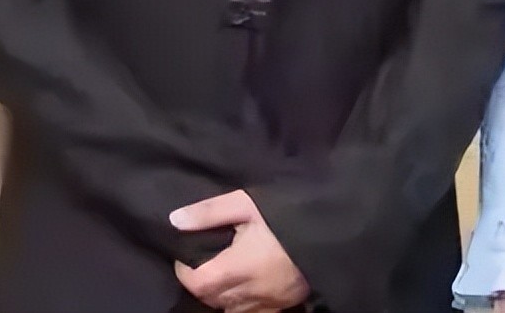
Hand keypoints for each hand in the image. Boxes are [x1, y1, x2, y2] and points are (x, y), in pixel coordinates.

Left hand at [171, 189, 310, 312]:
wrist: (330, 229)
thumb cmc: (285, 214)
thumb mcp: (246, 203)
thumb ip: (209, 212)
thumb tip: (175, 220)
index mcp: (233, 269)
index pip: (194, 281)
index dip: (185, 268)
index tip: (189, 252)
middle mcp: (246, 294)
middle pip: (211, 298)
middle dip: (204, 281)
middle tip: (209, 258)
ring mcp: (265, 303)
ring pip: (230, 308)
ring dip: (224, 293)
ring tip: (229, 270)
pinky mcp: (282, 305)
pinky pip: (253, 311)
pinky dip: (245, 302)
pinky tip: (250, 283)